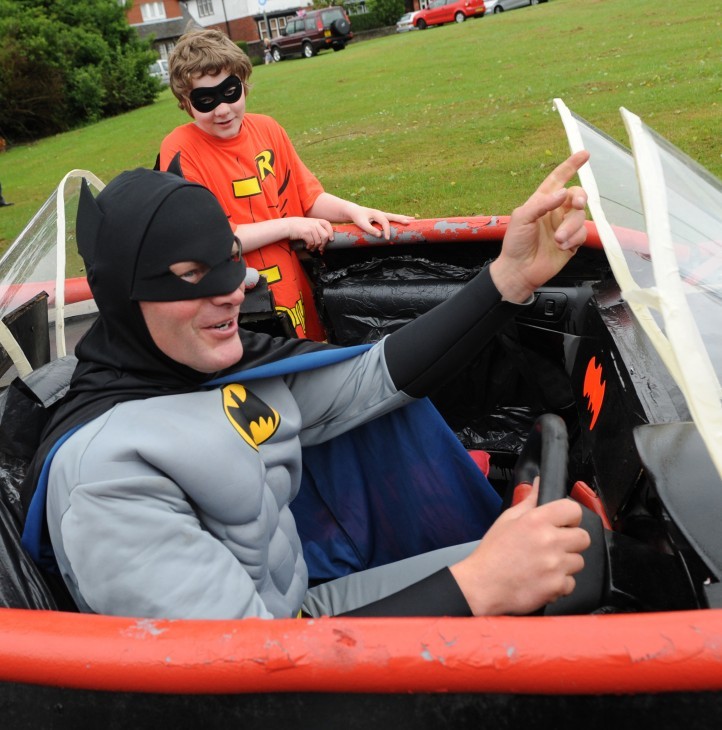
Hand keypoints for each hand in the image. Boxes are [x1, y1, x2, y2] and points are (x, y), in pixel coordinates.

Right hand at [285, 216, 335, 252]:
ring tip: (312, 248)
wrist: (287, 226)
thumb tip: (324, 239)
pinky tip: (307, 246)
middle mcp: (314, 223)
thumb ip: (316, 228)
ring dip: (316, 247)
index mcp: (316, 220)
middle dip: (324, 244)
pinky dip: (310, 246)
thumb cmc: (298, 226)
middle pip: (325, 236)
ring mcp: (310, 228)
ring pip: (318, 241)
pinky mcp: (305, 233)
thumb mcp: (309, 223)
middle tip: (321, 248)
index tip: (331, 239)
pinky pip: (312, 243)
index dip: (331, 232)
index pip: (328, 224)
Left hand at [348, 205, 414, 239]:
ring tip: (413, 219)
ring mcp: (382, 214)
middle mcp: (381, 213)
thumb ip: (370, 229)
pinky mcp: (382, 217)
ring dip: (403, 218)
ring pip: (395, 216)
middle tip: (409, 222)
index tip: (387, 239)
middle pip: (394, 216)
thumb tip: (380, 235)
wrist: (354, 212)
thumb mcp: (362, 224)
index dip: (387, 230)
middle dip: (402, 219)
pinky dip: (399, 219)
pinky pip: (393, 218)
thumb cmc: (358, 218)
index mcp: (377, 214)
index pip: (385, 222)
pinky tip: (405, 220)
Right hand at [449, 480, 589, 615]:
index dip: (570, 517)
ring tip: (544, 564)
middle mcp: (550, 541)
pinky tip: (542, 579)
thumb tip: (539, 484)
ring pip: (578, 561)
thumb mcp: (507, 520)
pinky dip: (559, 583)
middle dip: (571, 541)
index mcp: (537, 520)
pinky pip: (571, 583)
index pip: (573, 510)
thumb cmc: (492, 553)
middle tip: (554, 546)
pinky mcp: (557, 587)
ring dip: (565, 563)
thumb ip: (529, 501)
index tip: (563, 523)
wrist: (482, 585)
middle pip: (583, 537)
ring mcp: (555, 565)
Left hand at [489, 150, 589, 303]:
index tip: (584, 154)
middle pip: (576, 196)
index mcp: (542, 202)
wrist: (519, 270)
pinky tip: (562, 246)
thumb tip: (562, 193)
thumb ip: (541, 203)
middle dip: (579, 197)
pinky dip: (573, 239)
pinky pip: (582, 234)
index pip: (558, 179)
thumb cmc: (515, 243)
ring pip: (580, 216)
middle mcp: (555, 212)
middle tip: (576, 203)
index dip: (570, 166)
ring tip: (557, 239)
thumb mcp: (521, 218)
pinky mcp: (572, 242)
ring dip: (570, 227)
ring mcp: (564, 226)